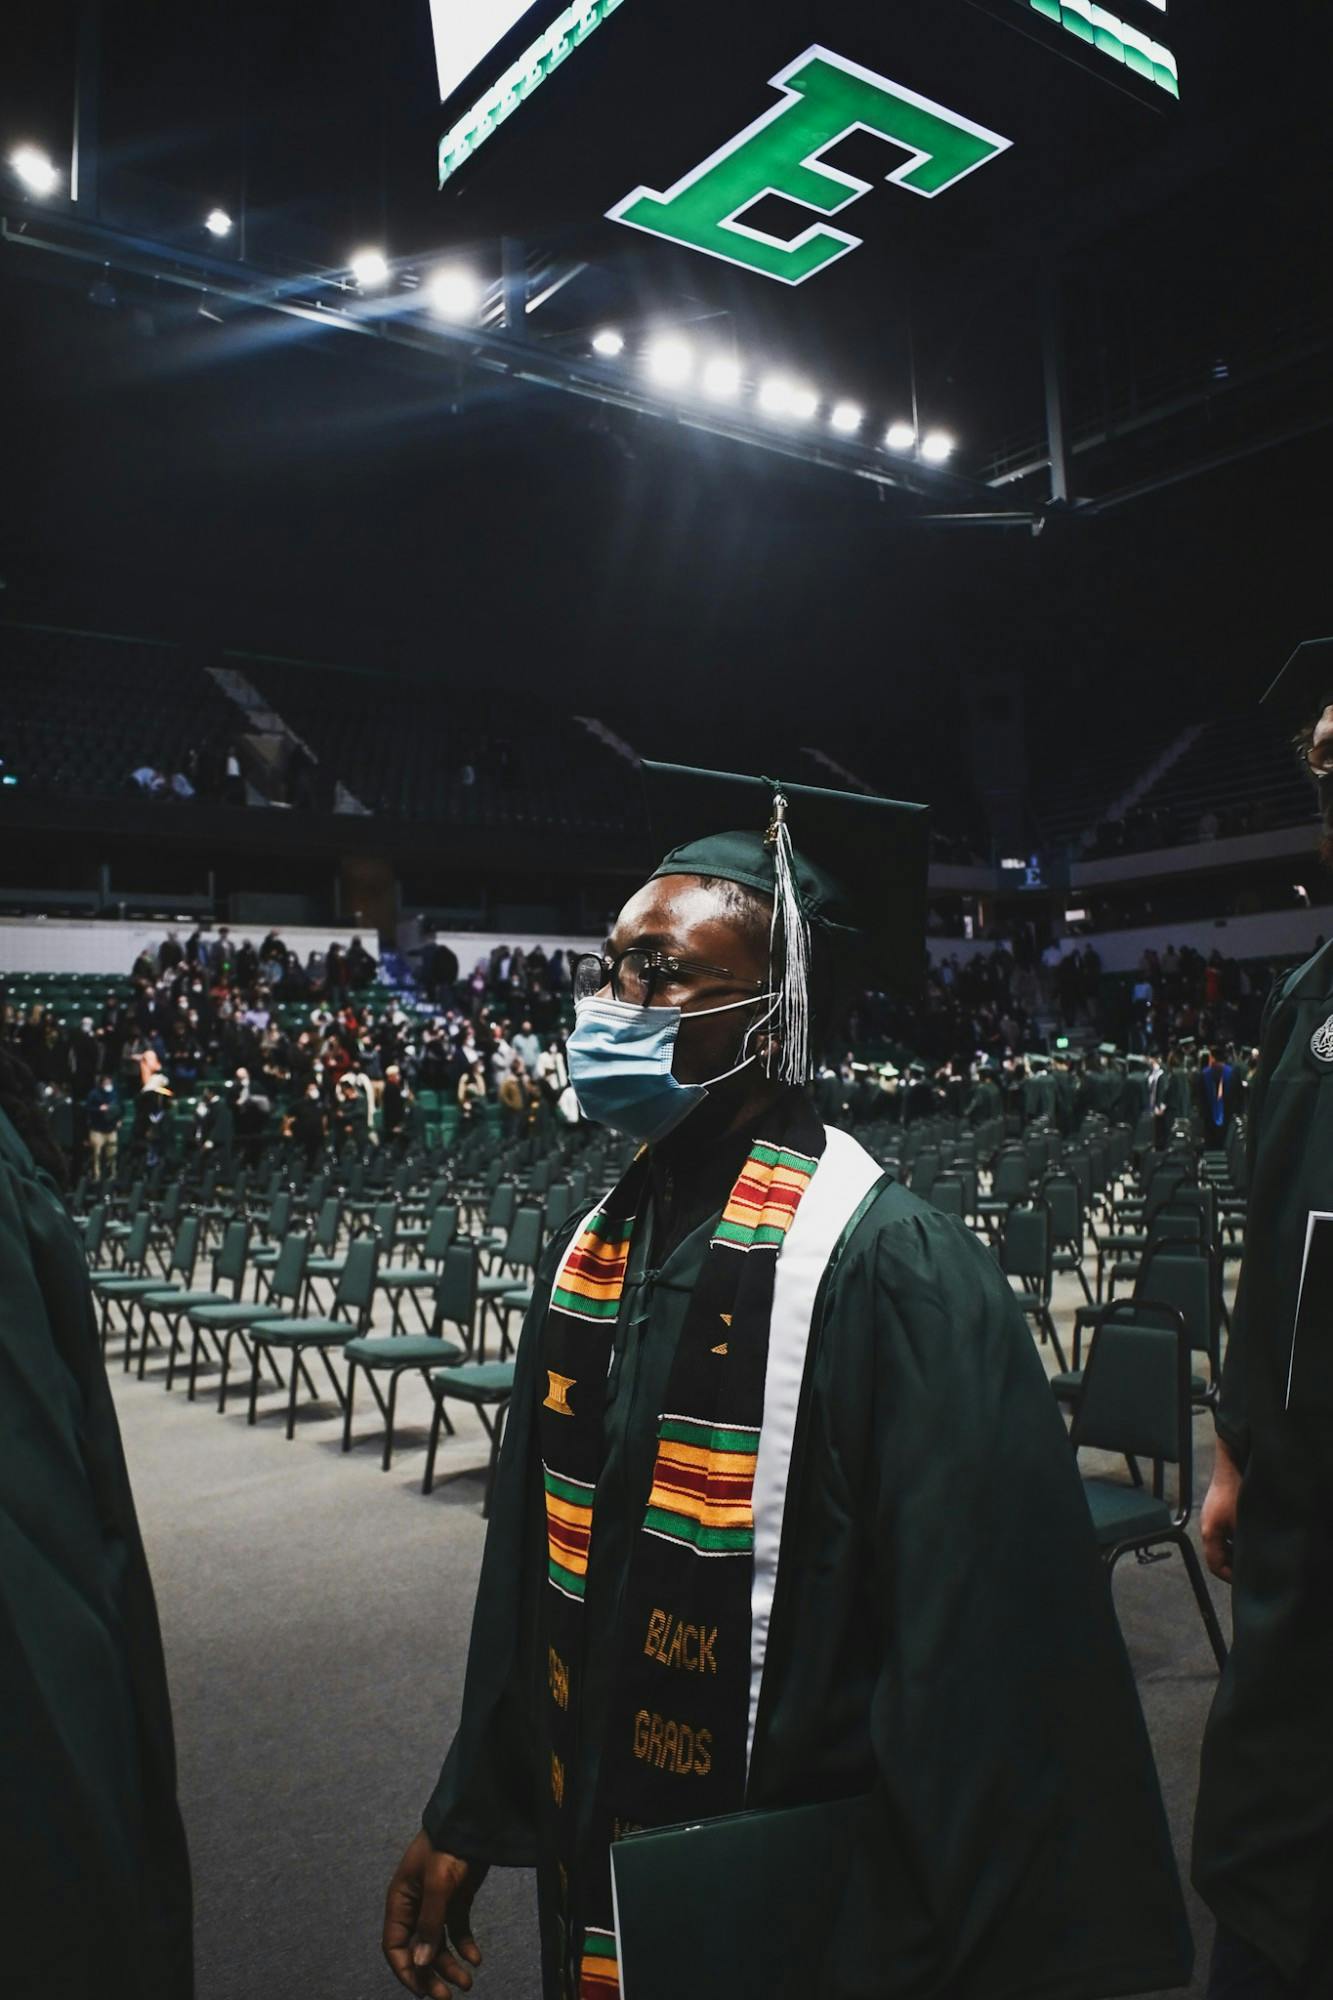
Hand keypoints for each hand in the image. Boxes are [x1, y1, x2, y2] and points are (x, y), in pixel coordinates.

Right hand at [383, 1832, 484, 1997]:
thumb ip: (429, 1923)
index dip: (406, 1971)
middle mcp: (416, 1906)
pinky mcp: (457, 1899)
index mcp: (401, 1900)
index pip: (394, 1946)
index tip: (424, 1992)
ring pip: (439, 1944)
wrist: (475, 1819)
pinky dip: (465, 1945)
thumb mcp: (438, 1883)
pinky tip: (476, 1958)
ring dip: (451, 1965)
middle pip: (418, 1950)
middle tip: (448, 1996)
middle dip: (431, 1975)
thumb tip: (420, 1963)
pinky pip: (457, 1930)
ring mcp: (437, 1903)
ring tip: (468, 1982)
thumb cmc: (449, 1845)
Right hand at [1200, 1437, 1241, 1583]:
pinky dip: (1234, 1539)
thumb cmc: (1236, 1494)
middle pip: (1217, 1555)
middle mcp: (1207, 1527)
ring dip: (1234, 1551)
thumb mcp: (1242, 1525)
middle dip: (1232, 1565)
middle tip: (1250, 1571)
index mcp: (1209, 1534)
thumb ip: (1244, 1546)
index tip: (1245, 1580)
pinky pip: (1224, 1532)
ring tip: (1251, 1555)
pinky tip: (1248, 1537)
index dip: (1229, 1577)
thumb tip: (1253, 1564)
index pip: (1215, 1565)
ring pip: (1222, 1544)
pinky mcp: (1218, 1509)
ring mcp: (1212, 1517)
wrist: (1231, 1464)